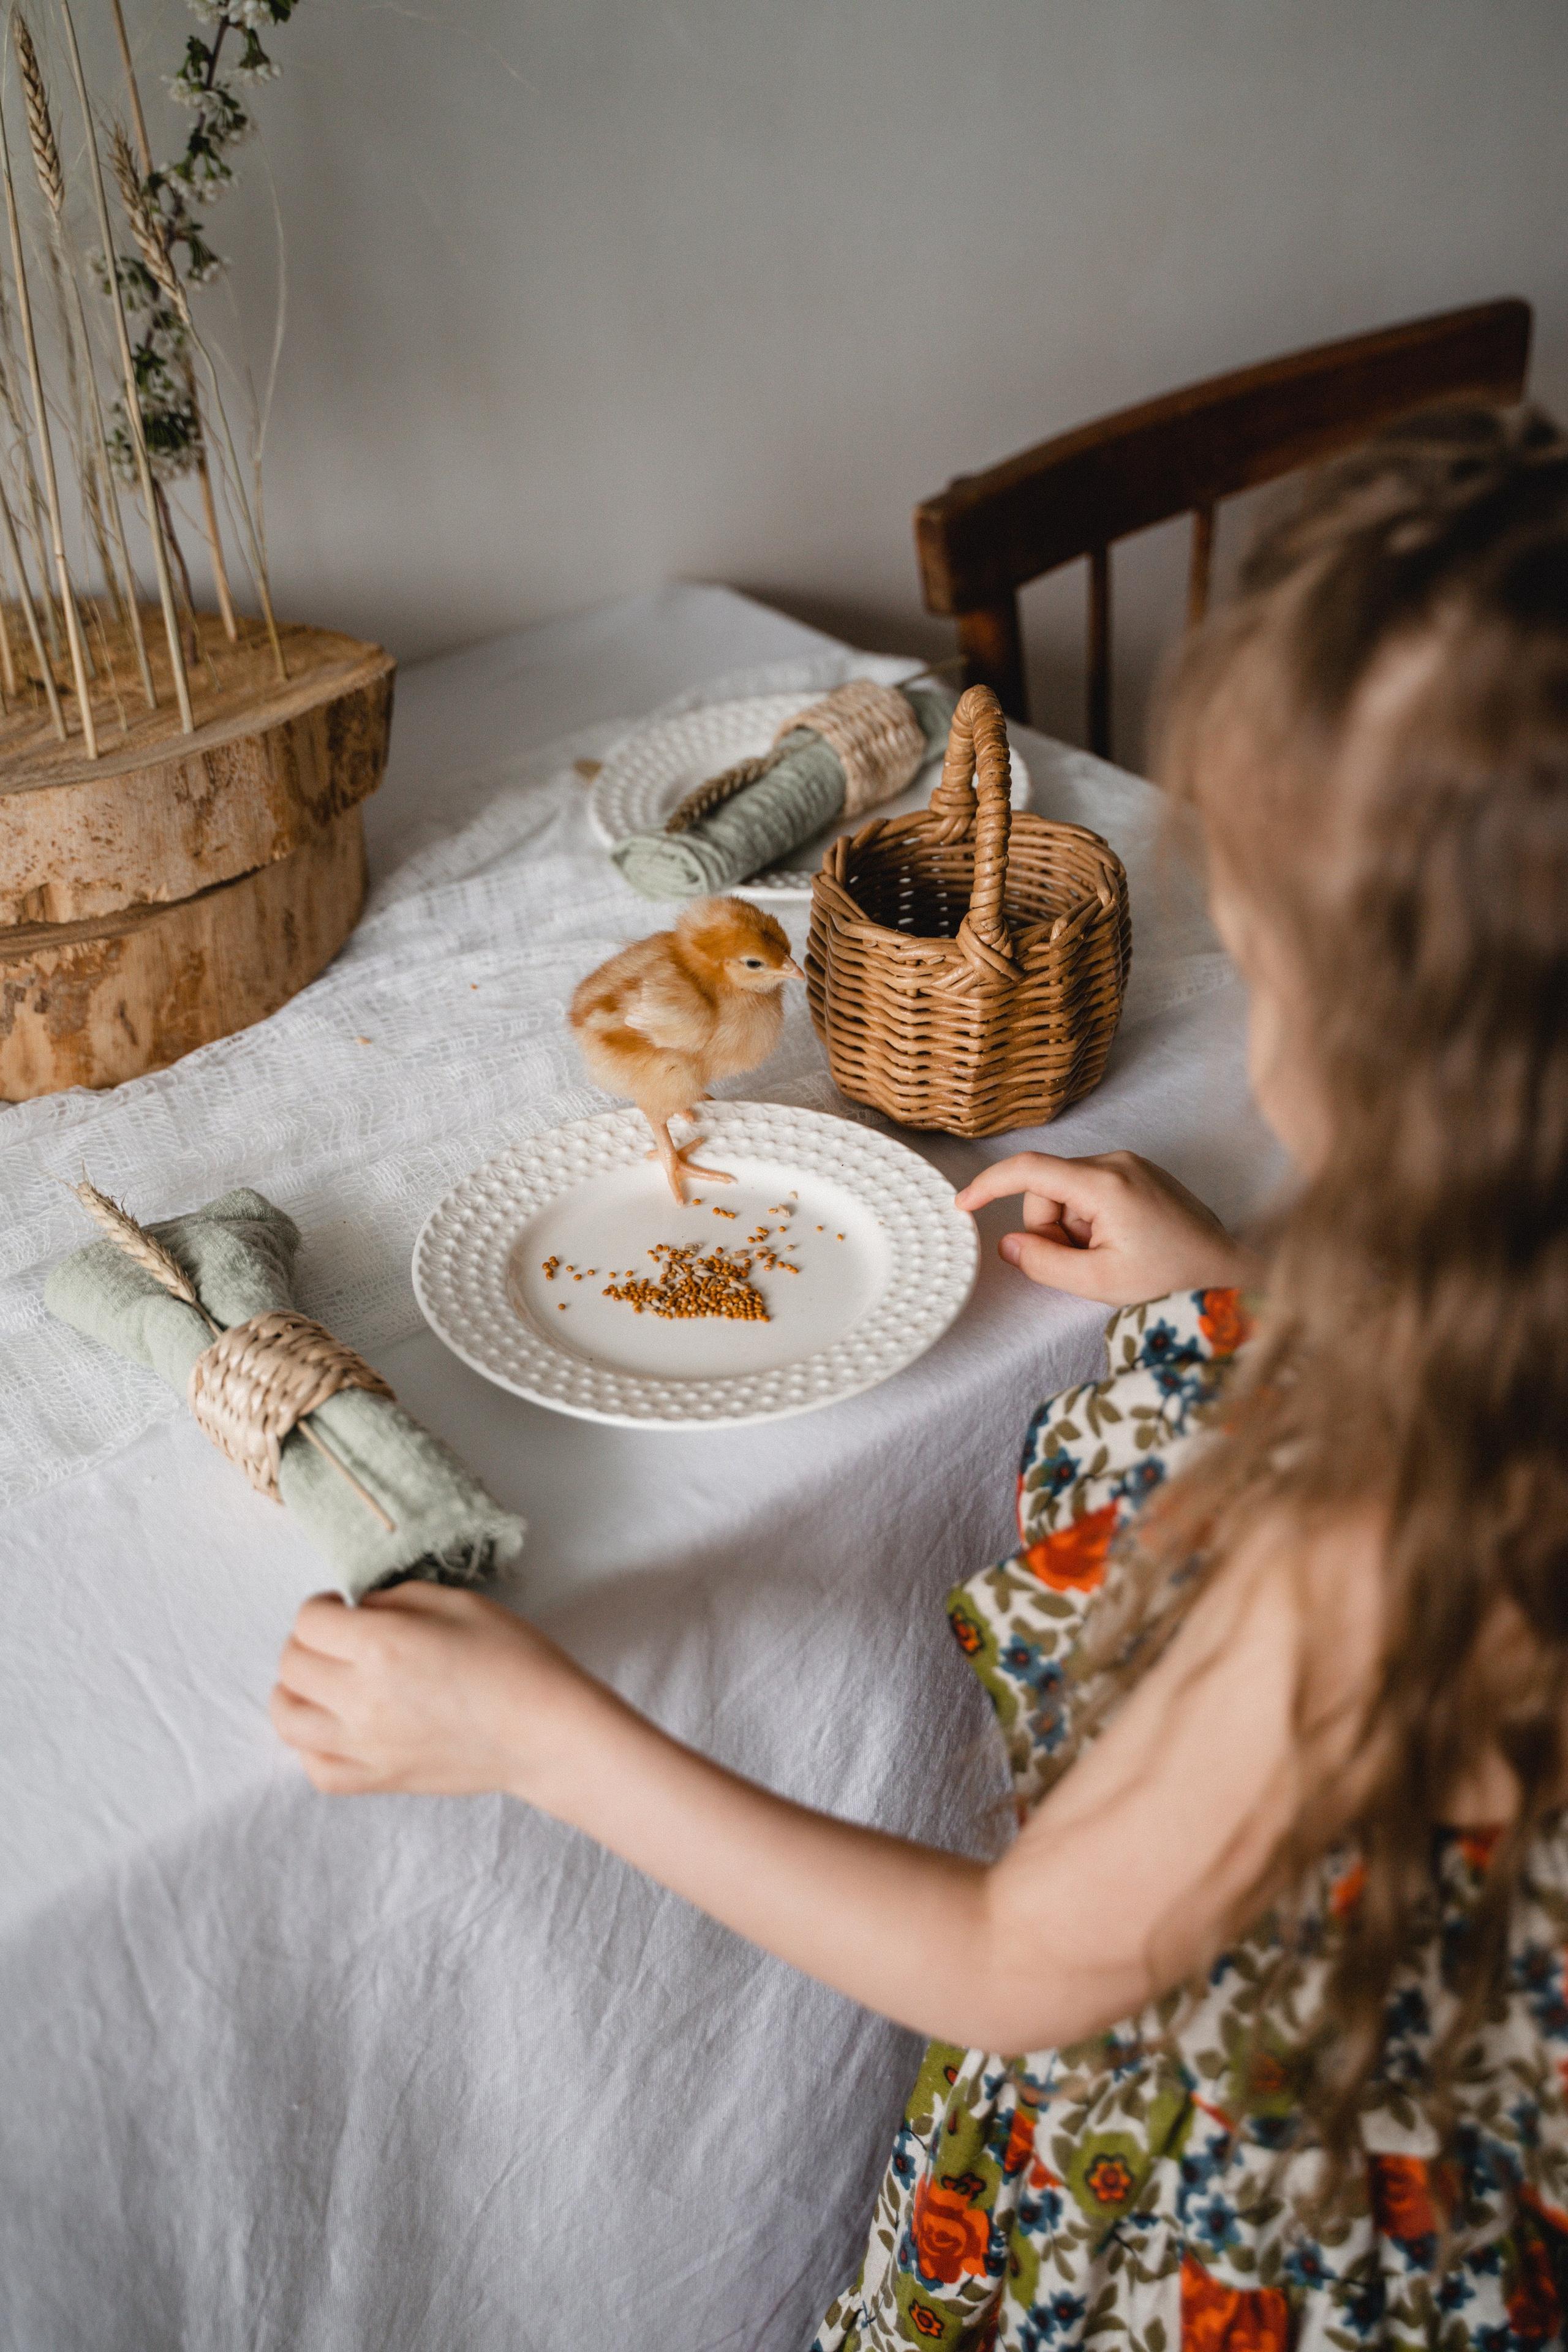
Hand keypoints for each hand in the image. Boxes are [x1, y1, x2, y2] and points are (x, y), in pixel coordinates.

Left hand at [269, 1582, 594, 1798]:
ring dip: (296, 1691)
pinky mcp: (378, 1780)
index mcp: (381, 1645)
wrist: (546, 1732)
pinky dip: (312, 1744)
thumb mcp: (457, 1602)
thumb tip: (360, 1611)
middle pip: (290, 1665)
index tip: (344, 1609)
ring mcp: (365, 1746)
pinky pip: (314, 1767)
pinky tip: (337, 1726)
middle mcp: (362, 1698)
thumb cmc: (514, 1659)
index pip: (308, 1621)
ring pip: (286, 1718)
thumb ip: (395, 1599)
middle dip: (308, 1642)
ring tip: (327, 1682)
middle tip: (341, 1640)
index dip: (323, 1607)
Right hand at [954, 1150, 1259, 1306]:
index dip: (989, 1185)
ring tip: (1110, 1256)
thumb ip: (1044, 1262)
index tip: (964, 1204)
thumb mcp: (1098, 1282)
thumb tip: (1010, 1244)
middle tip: (1084, 1264)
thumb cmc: (1173, 1279)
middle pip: (1048, 1190)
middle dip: (1052, 1230)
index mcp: (1105, 1184)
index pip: (1030, 1171)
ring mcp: (1131, 1164)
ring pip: (1067, 1193)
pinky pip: (1092, 1192)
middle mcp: (1117, 1162)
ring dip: (1074, 1229)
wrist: (1228, 1273)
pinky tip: (1122, 1244)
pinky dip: (1093, 1221)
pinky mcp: (1139, 1173)